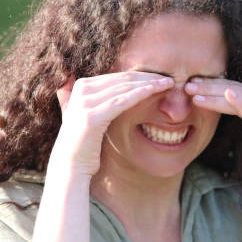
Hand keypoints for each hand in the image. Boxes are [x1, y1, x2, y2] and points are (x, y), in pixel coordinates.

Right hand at [51, 72, 172, 177]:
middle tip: (170, 79)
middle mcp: (82, 90)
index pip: (118, 76)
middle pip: (123, 79)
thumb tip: (72, 81)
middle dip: (149, 77)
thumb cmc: (83, 143)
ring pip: (125, 88)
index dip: (142, 75)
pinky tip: (154, 91)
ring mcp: (85, 103)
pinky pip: (121, 102)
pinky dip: (139, 94)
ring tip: (169, 84)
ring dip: (149, 84)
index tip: (161, 78)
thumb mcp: (82, 115)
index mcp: (82, 85)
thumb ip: (77, 97)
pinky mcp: (92, 117)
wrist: (71, 166)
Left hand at [185, 78, 241, 197]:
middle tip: (187, 85)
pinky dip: (241, 104)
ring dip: (216, 96)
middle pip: (237, 91)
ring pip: (241, 102)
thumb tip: (235, 91)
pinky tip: (228, 95)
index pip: (236, 87)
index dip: (213, 84)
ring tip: (194, 95)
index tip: (191, 82)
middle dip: (210, 87)